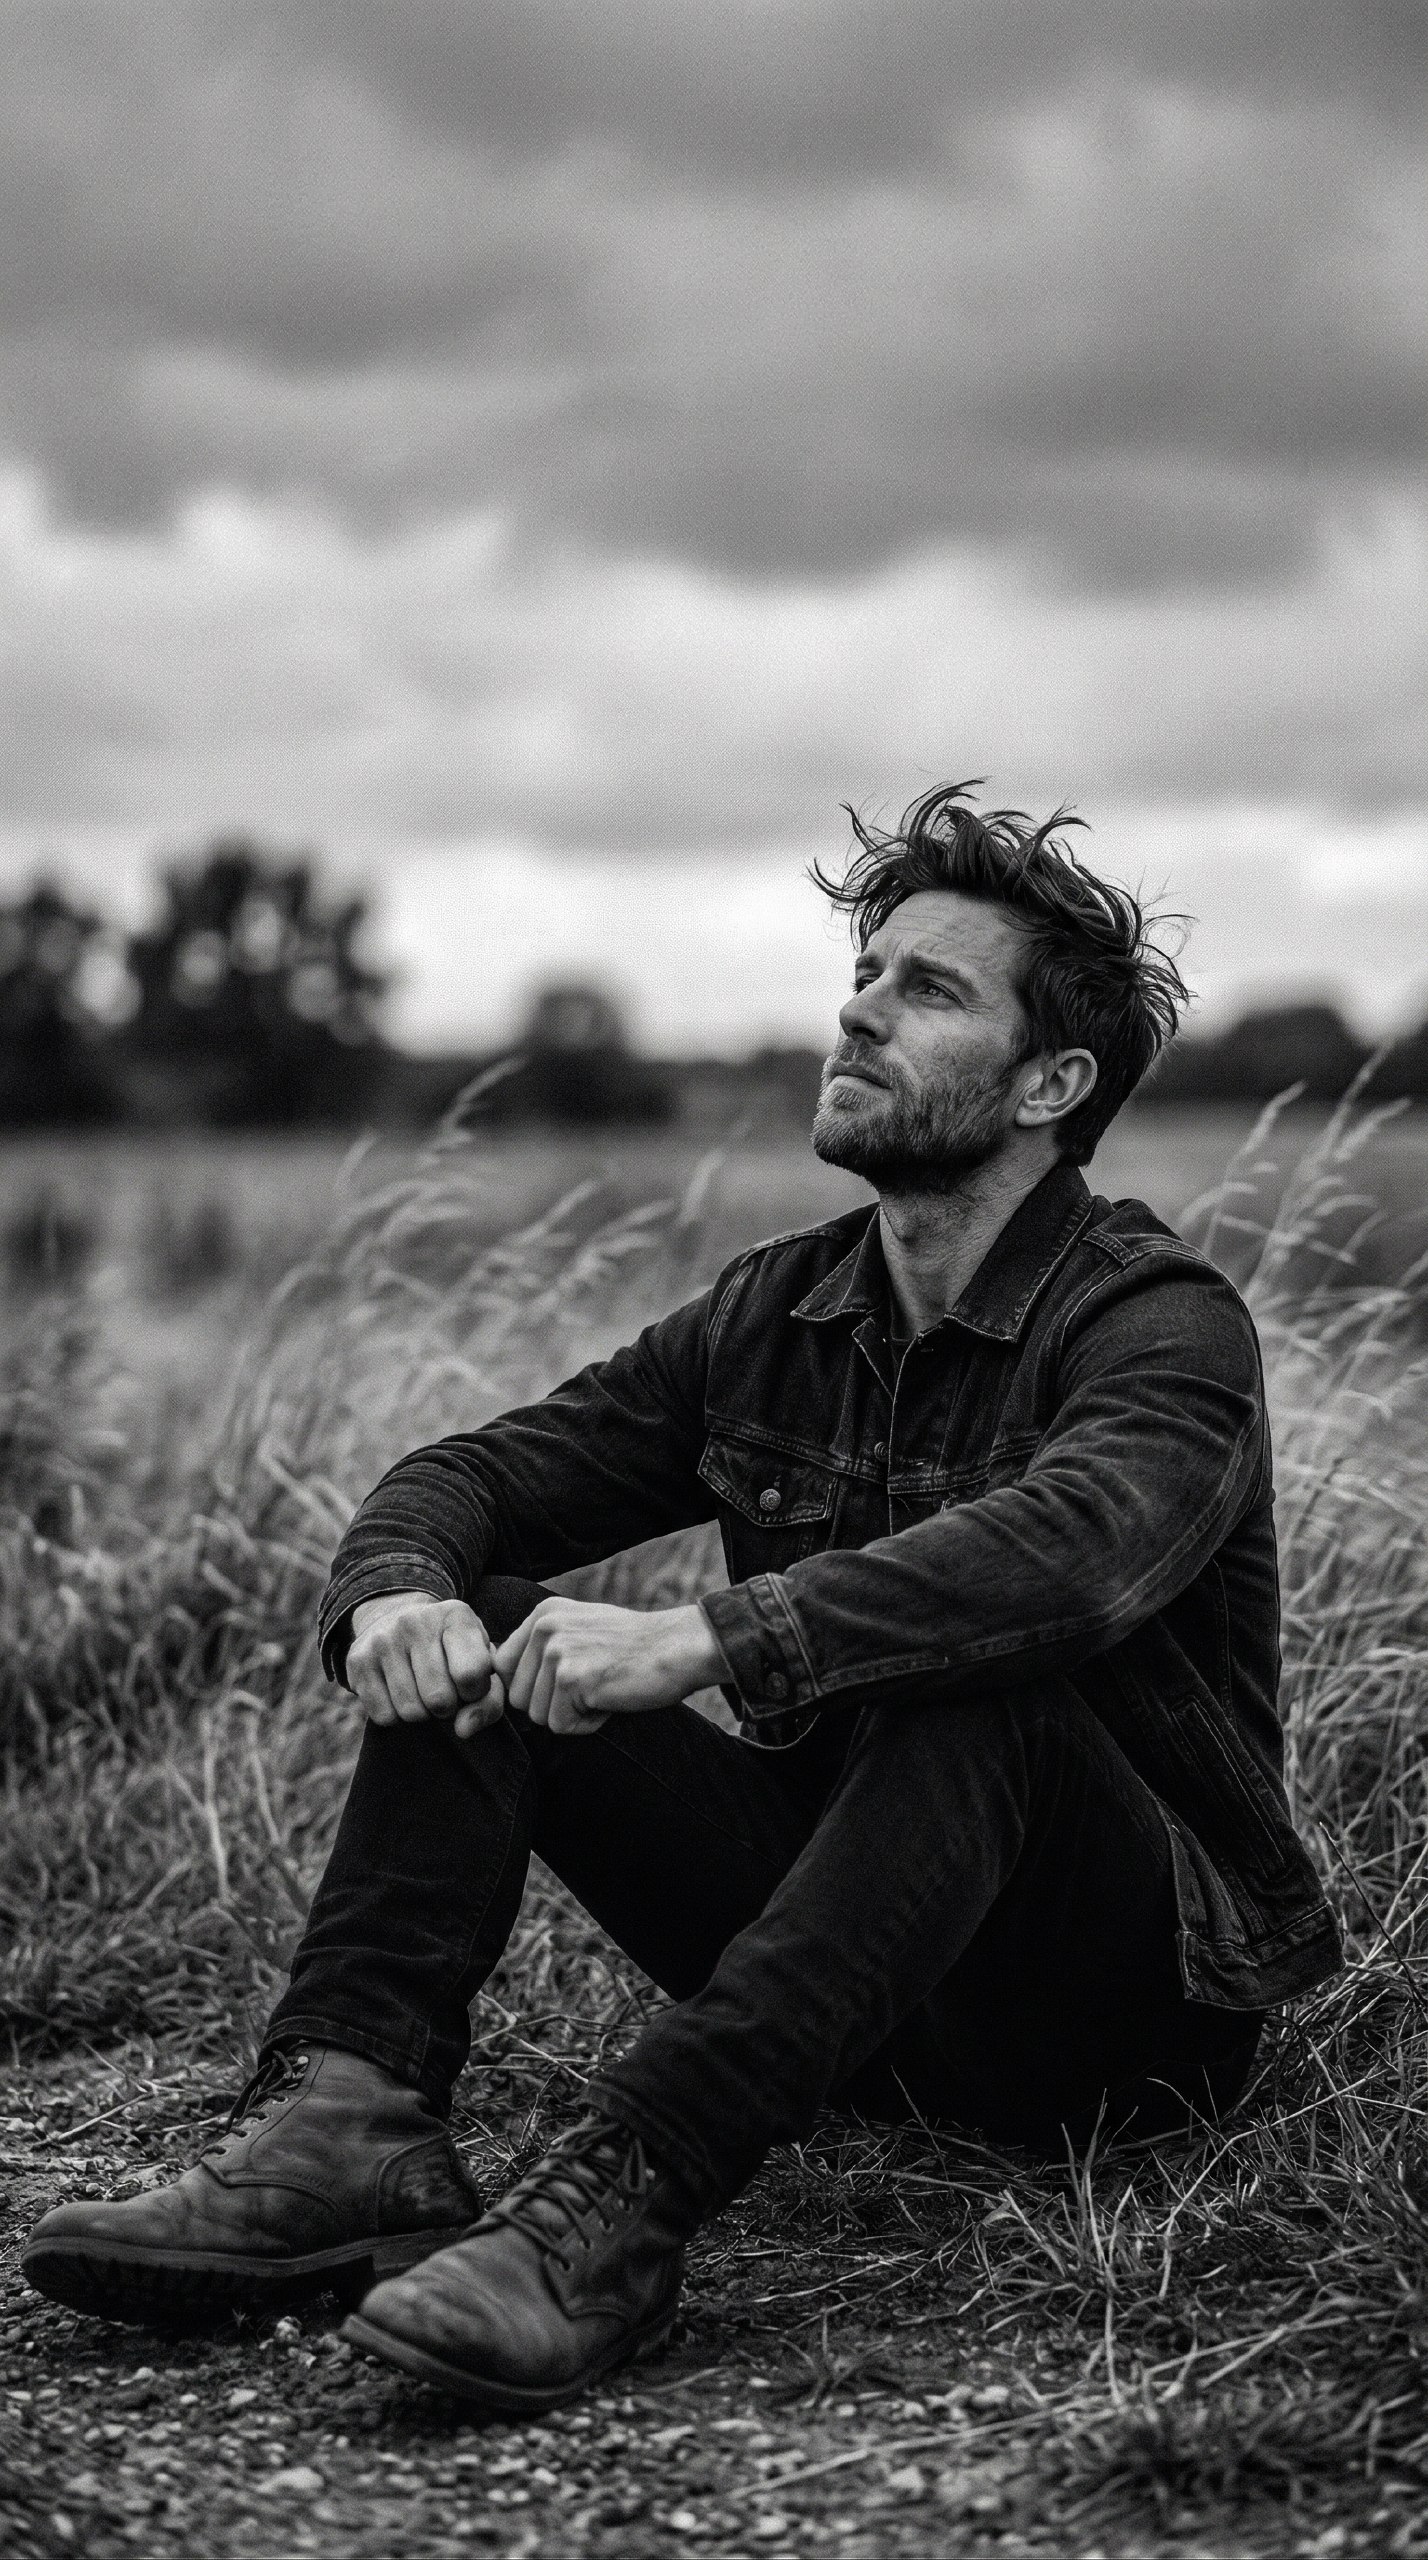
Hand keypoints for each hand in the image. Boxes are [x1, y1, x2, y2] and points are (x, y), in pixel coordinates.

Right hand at [346, 1592, 505, 1739]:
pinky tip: (399, 1694)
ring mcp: (383, 1640)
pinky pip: (384, 1716)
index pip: (471, 1674)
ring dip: (422, 1714)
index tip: (470, 1684)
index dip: (475, 1693)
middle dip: (448, 1707)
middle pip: (439, 1698)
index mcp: (456, 1615)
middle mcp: (416, 1622)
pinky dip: (397, 1716)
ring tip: (423, 1692)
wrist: (396, 1620)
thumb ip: (489, 1702)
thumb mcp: (482, 1665)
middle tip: (444, 1690)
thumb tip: (463, 1730)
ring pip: (411, 1712)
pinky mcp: (358, 1660)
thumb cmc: (451, 1652)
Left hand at [492, 1600, 724, 1737]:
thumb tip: (499, 1677)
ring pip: (537, 1715)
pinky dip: (588, 1725)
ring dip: (573, 1716)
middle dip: (554, 1705)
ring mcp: (556, 1651)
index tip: (568, 1686)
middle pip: (518, 1697)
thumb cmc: (634, 1648)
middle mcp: (544, 1627)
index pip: (504, 1668)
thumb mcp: (580, 1631)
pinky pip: (561, 1726)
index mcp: (543, 1615)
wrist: (679, 1648)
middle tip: (593, 1688)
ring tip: (603, 1691)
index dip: (533, 1689)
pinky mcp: (571, 1678)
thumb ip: (543, 1647)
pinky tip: (611, 1700)